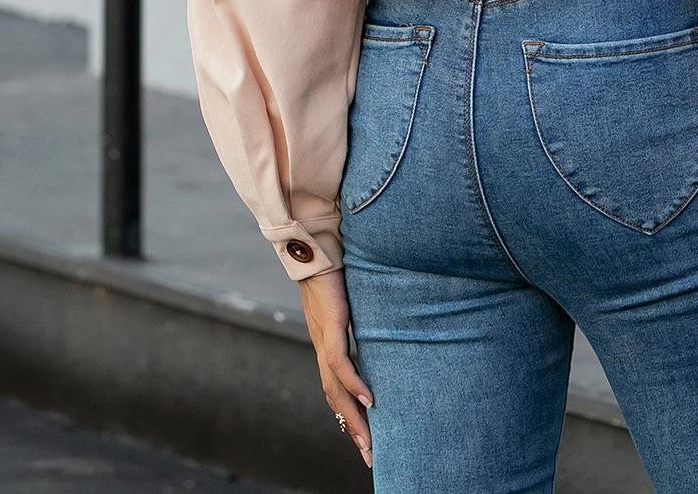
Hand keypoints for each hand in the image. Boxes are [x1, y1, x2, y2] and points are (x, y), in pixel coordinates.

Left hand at [299, 268, 374, 468]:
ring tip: (368, 440)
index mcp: (326, 339)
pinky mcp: (330, 325)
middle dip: (352, 427)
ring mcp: (323, 336)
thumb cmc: (334, 263)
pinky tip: (369, 400)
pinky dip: (353, 384)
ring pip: (335, 388)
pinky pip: (340, 363)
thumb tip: (383, 316)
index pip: (335, 385)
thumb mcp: (352, 295)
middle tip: (370, 453)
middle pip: (334, 396)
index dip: (347, 411)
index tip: (363, 434)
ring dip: (352, 417)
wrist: (314, 244)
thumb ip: (359, 311)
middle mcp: (322, 344)